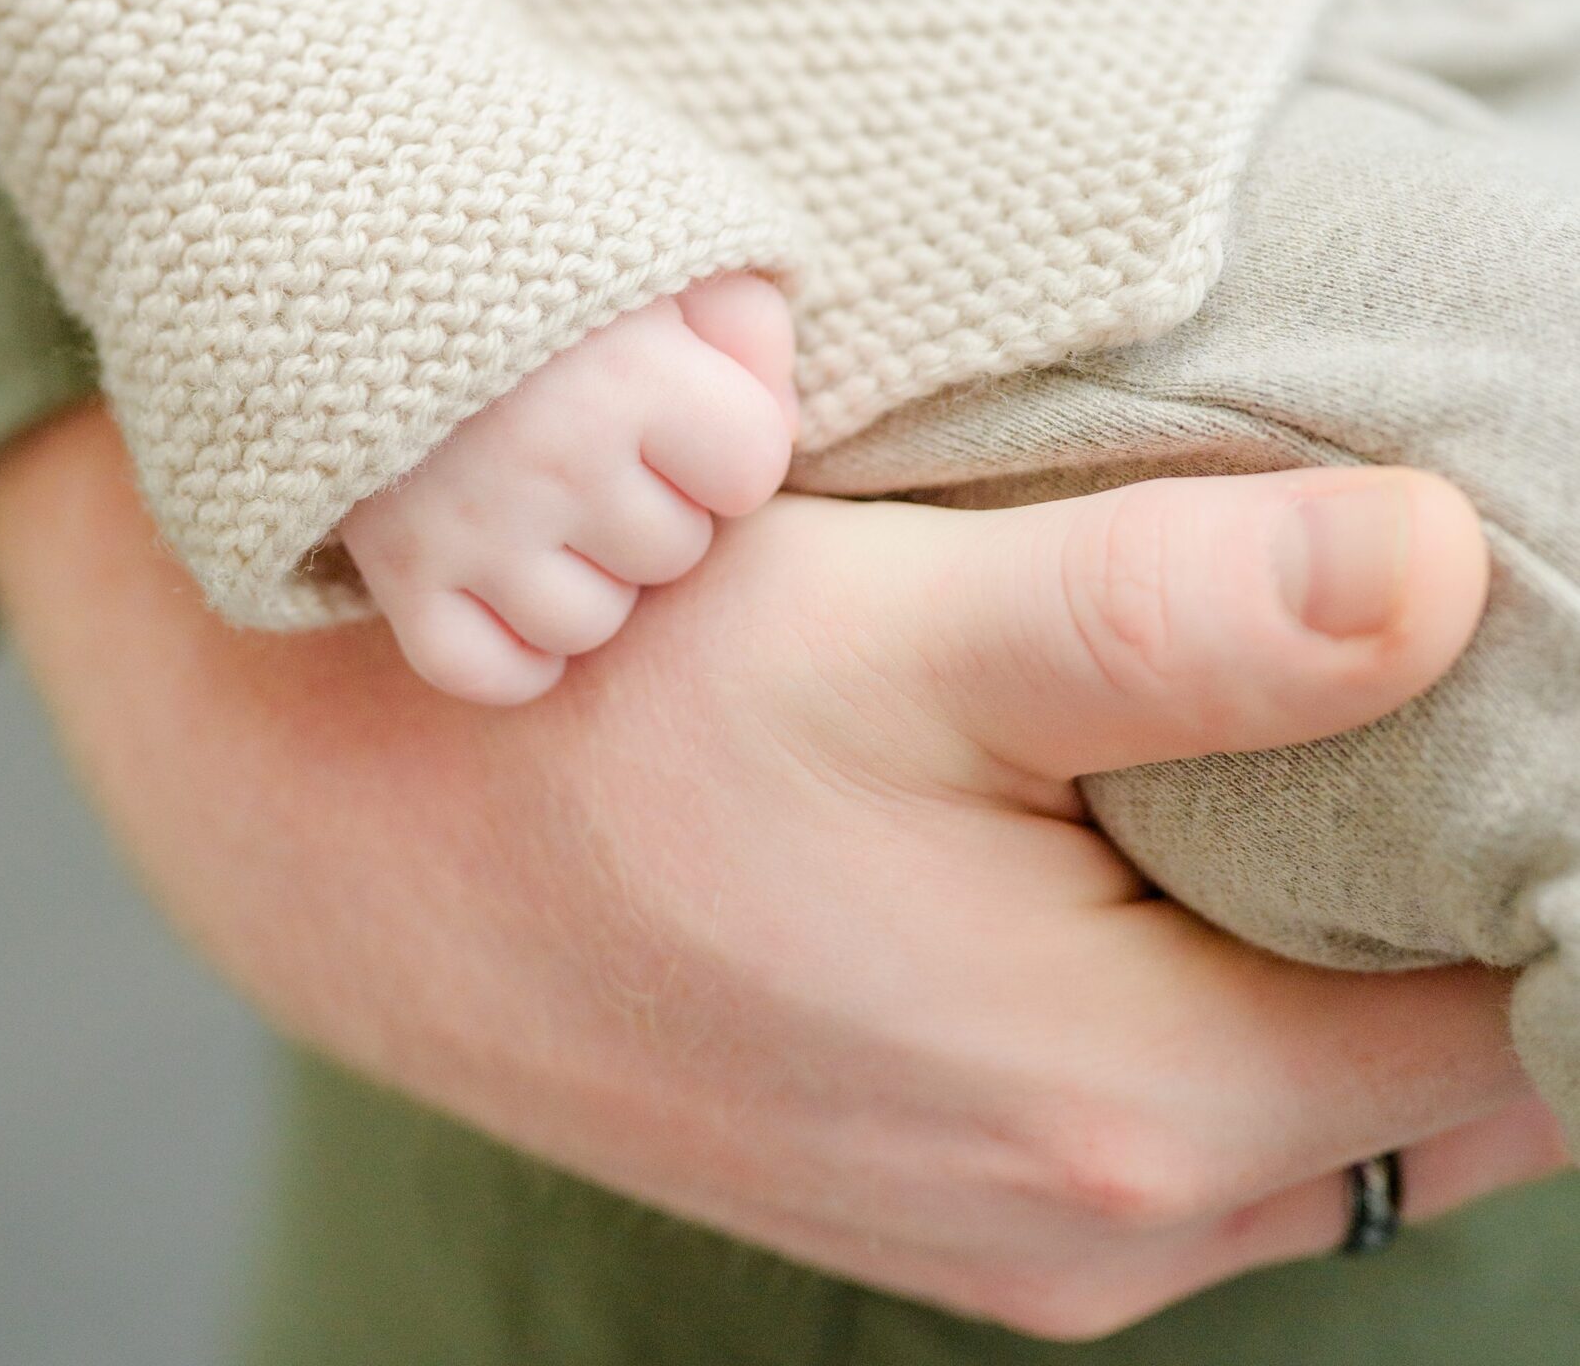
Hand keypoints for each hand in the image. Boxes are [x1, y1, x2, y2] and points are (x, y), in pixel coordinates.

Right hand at [0, 408, 1564, 1339]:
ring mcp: (998, 1227)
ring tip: (1317, 740)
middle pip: (1416, 1086)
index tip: (1539, 699)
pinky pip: (1168, 1119)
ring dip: (1336, 945)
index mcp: (1122, 1112)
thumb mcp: (894, 630)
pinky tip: (1159, 831)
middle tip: (1455, 693)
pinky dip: (1219, 990)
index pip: (1499, 1029)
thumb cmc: (608, 719)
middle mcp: (1084, 1228)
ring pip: (1296, 1106)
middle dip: (1462, 905)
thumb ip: (1185, 618)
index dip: (1550, 856)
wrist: (340, 832)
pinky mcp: (927, 1183)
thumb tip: (1453, 570)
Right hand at [340, 276, 798, 702]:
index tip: (681, 395)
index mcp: (631, 374)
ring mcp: (470, 527)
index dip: (728, 438)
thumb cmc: (535, 240)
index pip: (750, 471)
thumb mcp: (662, 241)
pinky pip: (490, 674)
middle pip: (676, 551)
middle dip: (657, 499)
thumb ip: (750, 326)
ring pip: (592, 623)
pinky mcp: (399, 571)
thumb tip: (779, 437)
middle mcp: (552, 462)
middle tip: (603, 436)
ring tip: (553, 497)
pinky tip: (513, 579)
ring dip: (589, 571)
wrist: (355, 232)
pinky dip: (512, 648)